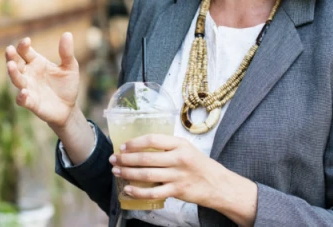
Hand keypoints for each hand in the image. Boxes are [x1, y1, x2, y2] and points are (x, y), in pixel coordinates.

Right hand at [4, 32, 79, 128]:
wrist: (69, 107)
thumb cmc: (66, 85)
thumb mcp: (70, 67)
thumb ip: (66, 53)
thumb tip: (67, 34)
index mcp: (35, 62)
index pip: (24, 51)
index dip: (23, 45)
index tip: (27, 41)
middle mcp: (28, 74)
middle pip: (16, 63)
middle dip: (11, 57)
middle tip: (9, 49)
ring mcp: (28, 88)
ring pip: (16, 80)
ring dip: (13, 73)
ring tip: (11, 66)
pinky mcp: (31, 103)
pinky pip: (23, 100)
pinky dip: (21, 97)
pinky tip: (24, 92)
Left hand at [109, 134, 257, 222]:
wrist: (218, 184)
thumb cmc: (199, 165)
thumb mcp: (186, 149)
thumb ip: (167, 147)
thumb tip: (139, 147)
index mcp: (179, 144)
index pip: (152, 140)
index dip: (134, 143)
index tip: (123, 146)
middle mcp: (178, 158)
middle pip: (146, 158)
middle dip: (126, 159)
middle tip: (114, 159)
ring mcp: (178, 176)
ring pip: (146, 174)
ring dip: (128, 173)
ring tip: (116, 171)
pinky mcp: (177, 191)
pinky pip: (153, 192)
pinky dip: (138, 191)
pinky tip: (128, 189)